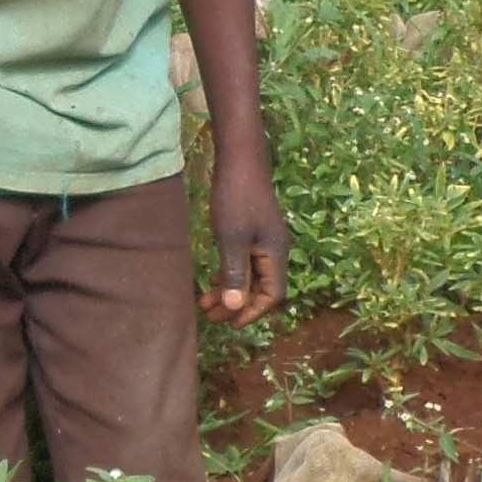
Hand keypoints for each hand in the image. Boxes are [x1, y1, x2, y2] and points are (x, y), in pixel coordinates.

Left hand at [206, 163, 286, 324]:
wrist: (240, 158)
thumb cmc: (236, 197)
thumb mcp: (232, 239)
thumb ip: (235, 274)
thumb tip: (236, 307)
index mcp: (275, 254)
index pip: (272, 295)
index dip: (252, 312)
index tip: (229, 323)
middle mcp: (274, 250)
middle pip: (261, 288)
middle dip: (236, 304)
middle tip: (209, 315)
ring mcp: (264, 239)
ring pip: (251, 275)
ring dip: (231, 290)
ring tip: (205, 301)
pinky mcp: (253, 230)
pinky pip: (245, 261)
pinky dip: (231, 273)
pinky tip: (214, 277)